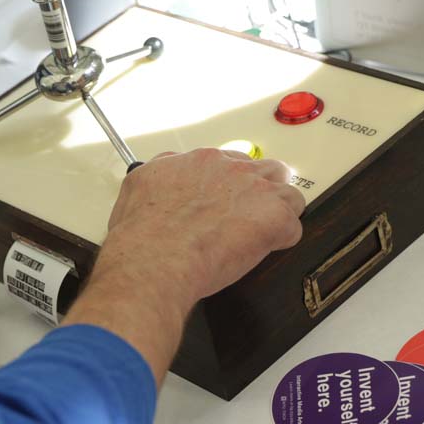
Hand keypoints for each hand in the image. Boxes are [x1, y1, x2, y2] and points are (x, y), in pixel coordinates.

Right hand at [64, 148, 304, 383]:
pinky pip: (292, 224)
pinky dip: (282, 239)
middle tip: (242, 219)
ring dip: (276, 210)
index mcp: (189, 162)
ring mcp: (251, 188)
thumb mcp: (131, 197)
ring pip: (283, 189)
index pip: (219, 163)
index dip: (221, 186)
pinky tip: (264, 250)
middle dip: (254, 192)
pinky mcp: (273, 214)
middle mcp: (223, 167)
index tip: (216, 203)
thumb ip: (150, 187)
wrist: (155, 260)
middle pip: (257, 169)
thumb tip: (151, 196)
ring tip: (262, 233)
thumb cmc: (141, 240)